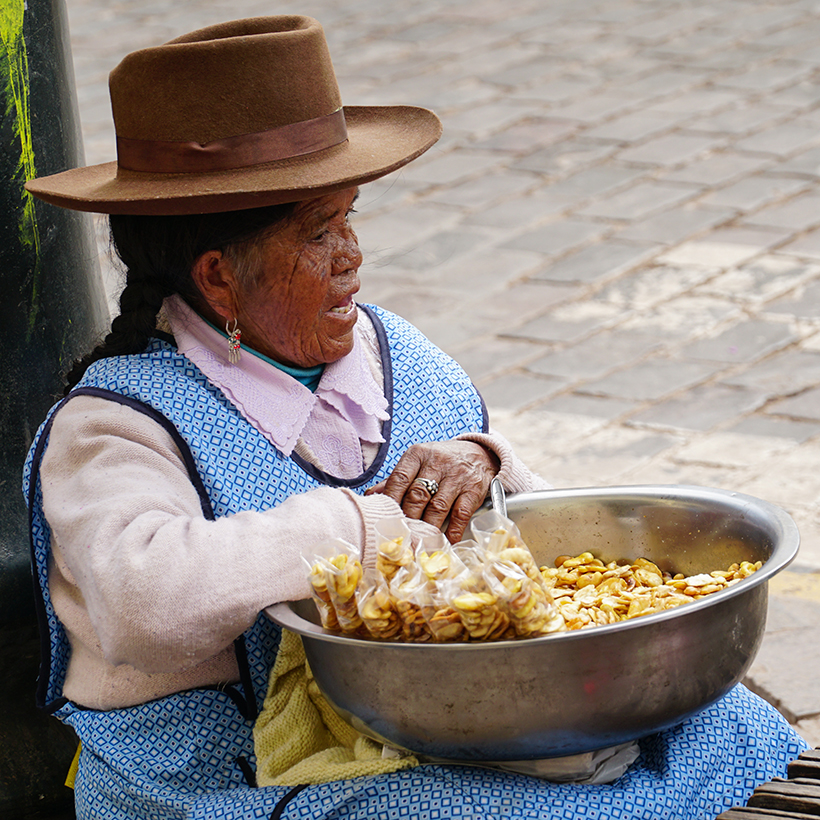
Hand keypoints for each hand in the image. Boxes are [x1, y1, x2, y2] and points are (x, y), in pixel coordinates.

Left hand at [366, 440, 499, 542]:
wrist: (480, 453)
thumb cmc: (442, 461)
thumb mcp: (419, 462)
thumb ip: (397, 480)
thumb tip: (371, 497)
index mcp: (418, 454)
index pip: (399, 478)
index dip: (390, 501)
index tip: (384, 519)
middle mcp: (437, 462)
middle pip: (417, 495)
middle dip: (408, 518)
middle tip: (400, 536)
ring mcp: (457, 475)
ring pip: (438, 507)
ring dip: (427, 528)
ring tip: (419, 542)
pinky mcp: (474, 489)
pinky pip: (461, 514)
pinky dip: (452, 531)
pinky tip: (445, 541)